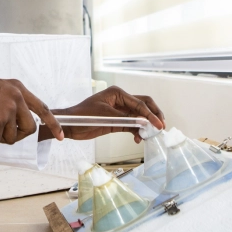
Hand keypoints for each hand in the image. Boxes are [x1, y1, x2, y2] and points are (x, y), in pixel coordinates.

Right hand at [0, 76, 63, 146]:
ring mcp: (8, 108)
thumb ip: (10, 103)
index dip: (52, 123)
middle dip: (14, 136)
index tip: (61, 135)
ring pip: (10, 138)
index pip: (42, 108)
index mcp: (17, 88)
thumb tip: (16, 125)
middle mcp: (16, 96)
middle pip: (28, 129)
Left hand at [42, 87, 164, 142]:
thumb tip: (143, 123)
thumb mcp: (105, 116)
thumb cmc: (82, 115)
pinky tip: (138, 138)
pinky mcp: (116, 121)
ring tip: (149, 136)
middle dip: (153, 115)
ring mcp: (119, 111)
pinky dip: (137, 131)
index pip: (139, 103)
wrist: (70, 124)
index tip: (158, 125)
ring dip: (145, 125)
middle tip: (161, 127)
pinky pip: (132, 125)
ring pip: (139, 116)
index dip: (150, 115)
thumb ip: (125, 119)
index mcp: (117, 93)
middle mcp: (120, 100)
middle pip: (143, 105)